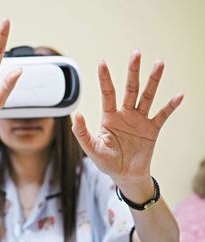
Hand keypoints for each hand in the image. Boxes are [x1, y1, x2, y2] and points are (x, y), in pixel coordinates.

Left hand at [72, 51, 182, 184]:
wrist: (125, 175)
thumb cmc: (107, 161)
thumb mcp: (92, 148)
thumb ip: (82, 133)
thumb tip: (76, 114)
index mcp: (109, 117)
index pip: (107, 93)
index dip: (105, 78)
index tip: (102, 62)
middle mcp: (125, 114)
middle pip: (130, 89)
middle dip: (133, 72)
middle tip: (136, 54)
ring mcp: (140, 120)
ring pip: (147, 97)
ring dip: (153, 81)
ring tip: (159, 64)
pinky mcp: (152, 130)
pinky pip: (162, 115)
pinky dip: (170, 106)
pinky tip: (179, 95)